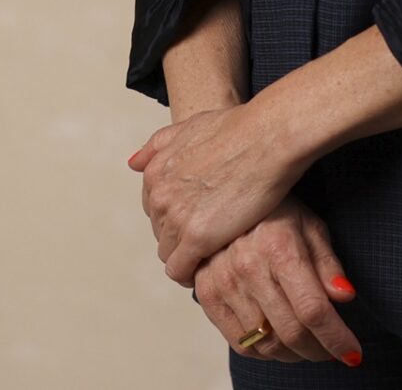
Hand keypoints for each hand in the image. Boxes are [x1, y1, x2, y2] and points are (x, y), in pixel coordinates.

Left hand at [128, 99, 304, 285]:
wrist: (267, 137)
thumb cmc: (239, 128)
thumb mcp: (190, 126)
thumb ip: (158, 145)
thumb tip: (133, 163)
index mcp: (156, 171)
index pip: (154, 208)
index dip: (175, 215)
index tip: (195, 219)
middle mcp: (160, 195)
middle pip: (160, 231)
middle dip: (180, 236)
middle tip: (208, 237)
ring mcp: (176, 217)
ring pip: (168, 253)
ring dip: (186, 257)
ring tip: (209, 256)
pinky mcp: (197, 238)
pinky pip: (180, 270)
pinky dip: (189, 275)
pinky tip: (204, 272)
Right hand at [192, 194, 363, 365]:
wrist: (224, 199)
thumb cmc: (276, 213)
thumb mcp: (310, 226)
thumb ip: (328, 263)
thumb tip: (346, 295)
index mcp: (279, 247)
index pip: (312, 309)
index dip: (336, 338)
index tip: (353, 354)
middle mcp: (248, 267)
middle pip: (291, 332)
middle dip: (319, 350)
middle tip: (332, 350)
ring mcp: (224, 283)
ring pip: (267, 343)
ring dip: (294, 354)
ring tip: (308, 345)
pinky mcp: (207, 295)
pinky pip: (240, 343)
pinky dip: (266, 352)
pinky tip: (280, 342)